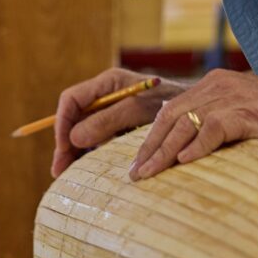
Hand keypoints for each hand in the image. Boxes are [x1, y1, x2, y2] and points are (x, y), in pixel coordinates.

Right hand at [52, 67, 184, 176]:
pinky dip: (91, 154)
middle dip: (65, 143)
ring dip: (75, 152)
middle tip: (59, 170)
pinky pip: (98, 140)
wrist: (198, 111)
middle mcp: (106, 96)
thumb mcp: (138, 110)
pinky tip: (86, 169)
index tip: (64, 148)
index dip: (62, 124)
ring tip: (68, 174)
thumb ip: (107, 121)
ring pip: (83, 132)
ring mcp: (112, 112)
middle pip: (74, 118)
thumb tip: (74, 138)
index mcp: (107, 83)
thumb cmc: (171, 103)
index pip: (71, 100)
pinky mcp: (121, 127)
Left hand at [127, 69, 257, 181]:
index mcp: (216, 84)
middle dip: (149, 146)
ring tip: (148, 174)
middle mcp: (220, 85)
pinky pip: (214, 129)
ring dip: (163, 152)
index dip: (151, 136)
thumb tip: (188, 154)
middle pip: (171, 116)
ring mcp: (235, 97)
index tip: (138, 162)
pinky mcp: (250, 113)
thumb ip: (219, 127)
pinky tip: (183, 163)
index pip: (171, 109)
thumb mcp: (247, 120)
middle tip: (134, 173)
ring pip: (186, 124)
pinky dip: (196, 146)